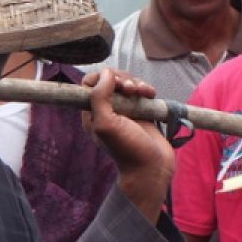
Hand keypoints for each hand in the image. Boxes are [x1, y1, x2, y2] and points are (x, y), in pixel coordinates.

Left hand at [81, 68, 174, 221]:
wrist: (152, 167)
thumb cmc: (126, 149)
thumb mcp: (106, 124)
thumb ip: (99, 97)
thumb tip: (105, 73)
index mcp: (92, 113)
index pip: (89, 84)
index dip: (102, 78)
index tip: (116, 85)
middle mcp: (107, 110)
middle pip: (110, 80)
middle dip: (122, 79)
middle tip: (131, 89)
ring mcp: (125, 110)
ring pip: (127, 84)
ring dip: (136, 83)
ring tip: (144, 92)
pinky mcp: (141, 111)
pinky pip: (141, 92)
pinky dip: (146, 89)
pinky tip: (151, 93)